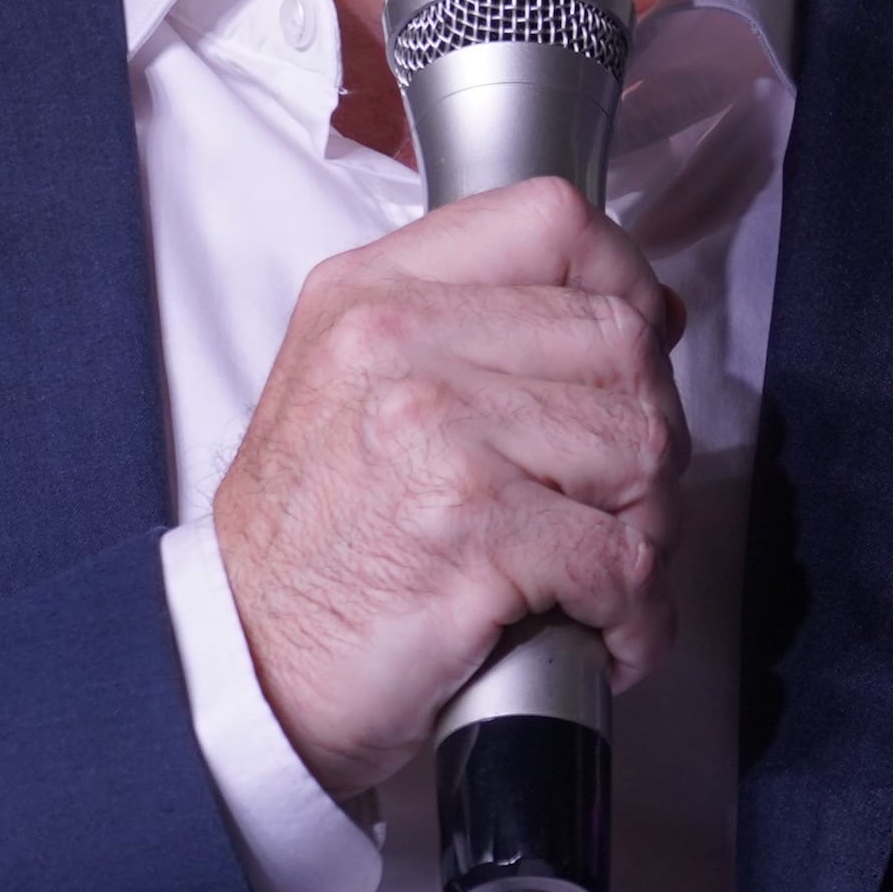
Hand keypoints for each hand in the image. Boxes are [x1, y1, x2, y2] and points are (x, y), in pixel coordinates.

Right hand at [211, 178, 687, 800]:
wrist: (243, 667)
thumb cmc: (311, 545)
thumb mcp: (354, 384)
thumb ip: (475, 326)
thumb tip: (640, 308)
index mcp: (374, 294)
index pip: (554, 224)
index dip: (623, 285)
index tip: (633, 348)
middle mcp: (400, 346)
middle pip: (622, 343)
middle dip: (648, 431)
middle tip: (617, 496)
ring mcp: (437, 435)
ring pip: (642, 446)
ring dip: (649, 525)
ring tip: (603, 566)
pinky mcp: (475, 532)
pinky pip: (624, 557)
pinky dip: (635, 612)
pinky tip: (602, 627)